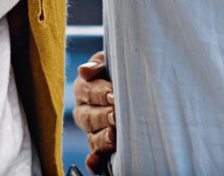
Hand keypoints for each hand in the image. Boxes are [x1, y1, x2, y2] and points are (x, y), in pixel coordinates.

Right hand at [72, 50, 115, 171]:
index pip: (87, 91)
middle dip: (103, 116)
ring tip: (114, 136)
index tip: (114, 94)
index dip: (99, 93)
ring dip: (101, 139)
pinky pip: (94, 158)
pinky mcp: (102, 148)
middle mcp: (84, 112)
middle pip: (88, 117)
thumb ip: (99, 64)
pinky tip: (94, 161)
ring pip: (92, 138)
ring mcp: (93, 132)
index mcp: (84, 89)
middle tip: (116, 115)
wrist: (139, 83)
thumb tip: (84, 70)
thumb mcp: (112, 61)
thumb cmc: (123, 69)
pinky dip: (93, 163)